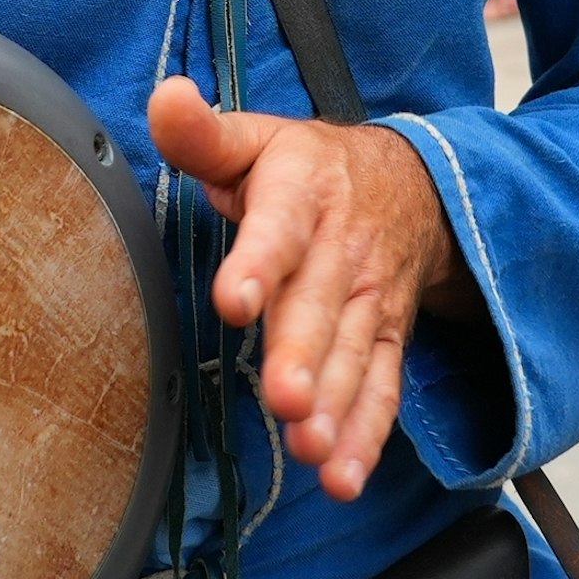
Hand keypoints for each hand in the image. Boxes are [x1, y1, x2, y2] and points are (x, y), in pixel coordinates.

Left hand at [146, 81, 457, 502]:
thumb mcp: (258, 138)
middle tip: (286, 400)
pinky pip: (382, 389)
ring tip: (313, 450)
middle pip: (321, 308)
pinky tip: (343, 480)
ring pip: (355, 357)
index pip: (279, 230)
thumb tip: (162, 98)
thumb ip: (203, 134)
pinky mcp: (388, 341)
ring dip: (337, 407)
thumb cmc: (310, 169)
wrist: (416, 184)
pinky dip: (367, 437)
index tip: (234, 299)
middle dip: (305, 356)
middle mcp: (341, 254)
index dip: (258, 264)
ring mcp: (370, 303)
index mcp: (303, 196)